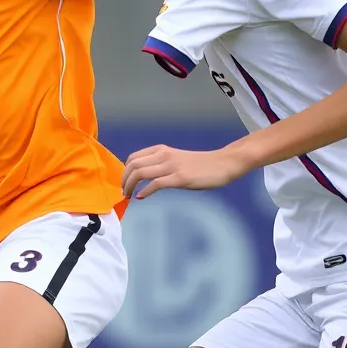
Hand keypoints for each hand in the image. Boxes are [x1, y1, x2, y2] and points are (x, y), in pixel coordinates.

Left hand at [122, 144, 247, 198]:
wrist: (222, 164)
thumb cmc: (200, 165)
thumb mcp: (176, 159)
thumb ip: (161, 163)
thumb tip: (145, 177)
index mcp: (162, 150)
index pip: (134, 157)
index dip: (125, 171)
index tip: (124, 182)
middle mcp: (164, 155)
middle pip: (134, 165)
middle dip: (124, 180)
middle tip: (123, 192)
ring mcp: (172, 166)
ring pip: (141, 173)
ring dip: (130, 186)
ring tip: (128, 196)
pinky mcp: (180, 178)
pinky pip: (156, 184)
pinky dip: (145, 192)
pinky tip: (141, 197)